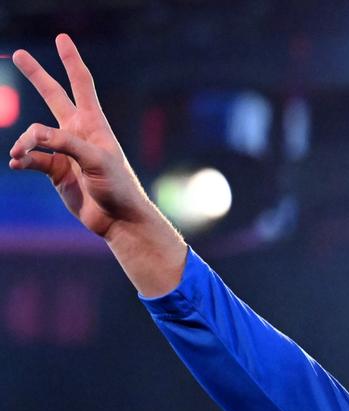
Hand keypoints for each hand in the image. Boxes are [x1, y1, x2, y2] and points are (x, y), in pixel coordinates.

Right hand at [8, 34, 157, 239]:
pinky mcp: (55, 170)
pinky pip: (31, 159)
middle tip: (21, 54)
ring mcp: (65, 151)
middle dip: (37, 75)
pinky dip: (22, 160)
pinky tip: (17, 164)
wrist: (117, 219)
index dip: (71, 61)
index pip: (81, 84)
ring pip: (34, 135)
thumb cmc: (117, 187)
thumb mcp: (97, 161)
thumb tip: (34, 133)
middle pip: (53, 95)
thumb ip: (65, 144)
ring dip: (24, 144)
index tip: (62, 39)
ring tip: (19, 156)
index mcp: (93, 124)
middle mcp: (77, 133)